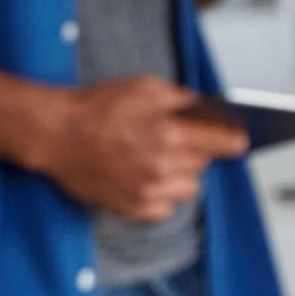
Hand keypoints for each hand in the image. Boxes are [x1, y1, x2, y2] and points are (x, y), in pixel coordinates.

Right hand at [41, 75, 247, 221]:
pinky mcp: (133, 208)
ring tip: (157, 160)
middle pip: (204, 165)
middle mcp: (164, 166)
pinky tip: (144, 178)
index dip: (233, 140)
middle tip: (172, 140)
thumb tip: (205, 109)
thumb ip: (181, 98)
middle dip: (196, 151)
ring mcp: (149, 191)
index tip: (236, 141)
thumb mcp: (144, 86)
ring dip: (180, 175)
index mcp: (171, 132)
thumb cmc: (96, 107)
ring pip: (189, 189)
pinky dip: (161, 196)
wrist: (57, 134)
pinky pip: (166, 209)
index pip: (224, 143)